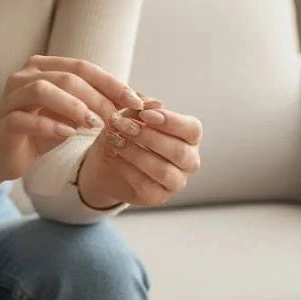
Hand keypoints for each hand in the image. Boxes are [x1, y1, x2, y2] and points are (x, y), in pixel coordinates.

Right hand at [0, 55, 144, 182]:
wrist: (2, 152)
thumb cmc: (43, 130)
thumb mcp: (77, 116)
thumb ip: (105, 106)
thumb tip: (151, 102)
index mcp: (45, 67)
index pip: (84, 68)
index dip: (112, 84)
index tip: (137, 103)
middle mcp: (25, 75)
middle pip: (68, 77)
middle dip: (98, 98)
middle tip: (119, 119)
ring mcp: (11, 97)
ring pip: (44, 91)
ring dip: (75, 107)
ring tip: (94, 125)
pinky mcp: (5, 122)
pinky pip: (26, 119)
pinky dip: (51, 126)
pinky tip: (69, 135)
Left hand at [77, 104, 201, 207]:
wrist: (108, 162)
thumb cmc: (127, 133)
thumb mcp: (130, 116)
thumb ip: (141, 109)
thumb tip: (152, 102)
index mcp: (190, 138)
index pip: (192, 129)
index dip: (171, 122)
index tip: (145, 114)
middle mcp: (189, 161)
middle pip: (179, 151)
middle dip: (150, 137)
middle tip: (124, 126)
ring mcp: (176, 182)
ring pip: (163, 170)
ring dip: (137, 153)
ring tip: (115, 140)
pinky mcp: (158, 197)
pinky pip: (146, 185)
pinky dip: (127, 168)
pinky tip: (113, 155)